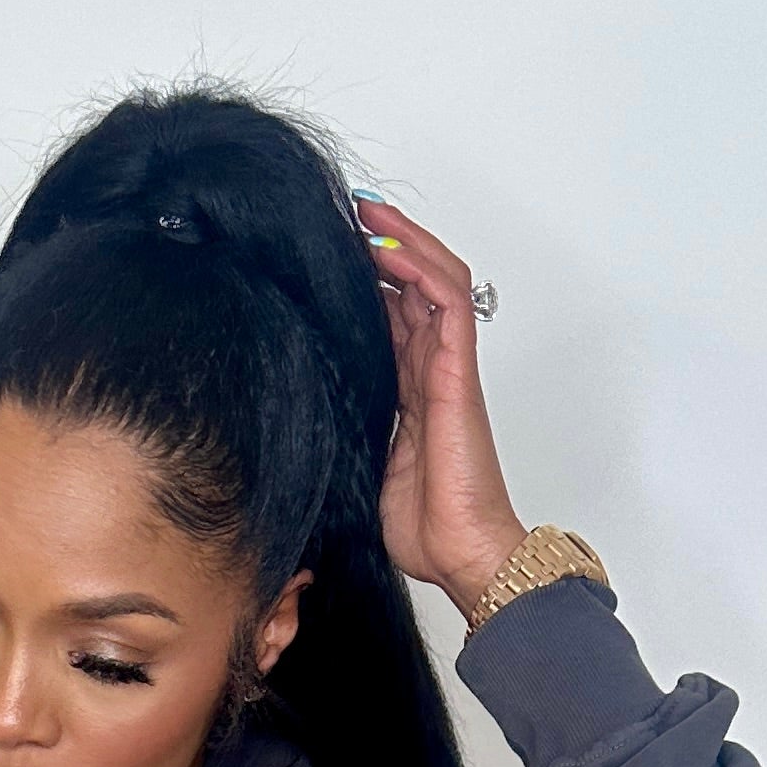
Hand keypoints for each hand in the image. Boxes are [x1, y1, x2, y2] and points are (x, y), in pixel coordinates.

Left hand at [351, 195, 528, 619]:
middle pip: (414, 286)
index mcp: (410, 394)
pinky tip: (389, 247)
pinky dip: (421, 266)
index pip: (392, 317)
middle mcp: (431, 372)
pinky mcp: (457, 373)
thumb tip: (304, 421)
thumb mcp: (365, 468)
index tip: (333, 257)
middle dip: (384, 244)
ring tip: (368, 212)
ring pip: (435, 280)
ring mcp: (447, 368)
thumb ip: (348, 432)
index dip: (368, 282)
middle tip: (348, 214)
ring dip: (403, 240)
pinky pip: (448, 302)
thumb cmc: (424, 529)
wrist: (462, 554)